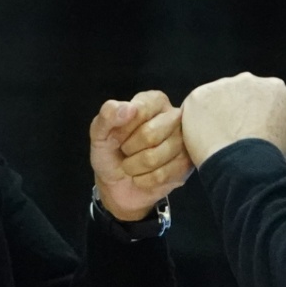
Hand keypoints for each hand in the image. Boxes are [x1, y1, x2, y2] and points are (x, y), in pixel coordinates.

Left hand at [90, 90, 191, 219]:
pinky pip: (161, 176)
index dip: (123, 128)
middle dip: (129, 149)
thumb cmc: (111, 152)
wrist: (117, 185)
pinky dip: (143, 180)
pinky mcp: (186, 166)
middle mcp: (174, 117)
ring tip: (132, 165)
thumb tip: (129, 108)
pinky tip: (143, 176)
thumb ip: (107, 115)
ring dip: (134, 167)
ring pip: (155, 157)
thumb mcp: (99, 132)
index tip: (117, 135)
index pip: (140, 110)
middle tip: (126, 151)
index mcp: (154, 101)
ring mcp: (184, 142)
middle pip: (150, 134)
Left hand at [179, 73, 285, 165]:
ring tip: (215, 144)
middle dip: (232, 112)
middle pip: (236, 94)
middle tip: (229, 139)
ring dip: (212, 117)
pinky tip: (202, 143)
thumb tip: (259, 124)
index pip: (262, 98)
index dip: (253, 118)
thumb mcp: (282, 135)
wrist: (246, 165)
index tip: (248, 134)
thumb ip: (268, 121)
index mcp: (274, 88)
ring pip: (214, 101)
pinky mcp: (199, 95)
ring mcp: (222, 85)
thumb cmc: (267, 159)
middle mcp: (249, 80)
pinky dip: (195, 125)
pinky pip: (194, 110)